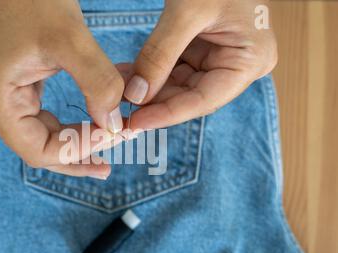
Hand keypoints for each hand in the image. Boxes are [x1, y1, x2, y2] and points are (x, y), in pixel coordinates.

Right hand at [0, 0, 124, 178]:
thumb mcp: (71, 39)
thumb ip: (97, 83)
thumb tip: (114, 123)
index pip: (38, 150)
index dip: (76, 150)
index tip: (111, 135)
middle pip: (39, 149)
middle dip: (77, 155)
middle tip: (108, 165)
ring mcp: (2, 98)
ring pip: (43, 136)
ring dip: (76, 142)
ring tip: (106, 147)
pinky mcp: (15, 88)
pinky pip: (43, 118)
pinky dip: (70, 123)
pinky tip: (94, 123)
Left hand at [123, 0, 277, 128]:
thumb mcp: (187, 12)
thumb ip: (160, 55)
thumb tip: (135, 95)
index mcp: (250, 60)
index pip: (204, 99)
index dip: (168, 114)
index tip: (136, 123)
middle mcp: (239, 65)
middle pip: (190, 96)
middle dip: (153, 101)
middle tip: (120, 110)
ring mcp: (221, 58)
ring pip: (179, 86)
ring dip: (148, 88)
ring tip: (119, 89)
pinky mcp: (204, 50)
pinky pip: (174, 69)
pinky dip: (150, 72)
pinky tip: (128, 75)